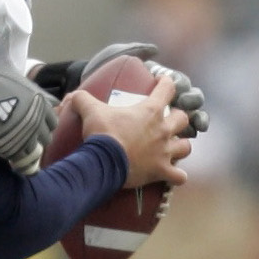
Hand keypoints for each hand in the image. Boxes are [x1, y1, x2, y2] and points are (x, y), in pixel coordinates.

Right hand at [0, 66, 56, 175]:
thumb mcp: (23, 82)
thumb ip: (38, 93)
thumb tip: (52, 101)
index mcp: (42, 105)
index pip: (52, 123)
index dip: (43, 125)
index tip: (33, 126)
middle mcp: (38, 121)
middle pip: (46, 139)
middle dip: (36, 138)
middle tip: (23, 136)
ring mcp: (25, 135)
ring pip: (33, 150)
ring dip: (25, 148)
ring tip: (12, 144)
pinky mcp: (11, 146)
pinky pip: (17, 157)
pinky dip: (13, 155)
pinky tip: (4, 148)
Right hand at [66, 72, 190, 188]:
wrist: (103, 161)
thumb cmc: (102, 134)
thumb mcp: (90, 110)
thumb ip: (83, 99)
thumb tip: (72, 97)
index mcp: (150, 111)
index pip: (168, 89)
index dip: (166, 83)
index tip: (161, 83)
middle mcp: (163, 130)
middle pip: (183, 119)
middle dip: (178, 119)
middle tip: (167, 121)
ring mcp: (164, 152)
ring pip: (185, 147)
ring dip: (180, 147)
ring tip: (172, 148)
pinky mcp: (161, 171)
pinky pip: (179, 176)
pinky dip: (177, 176)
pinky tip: (172, 175)